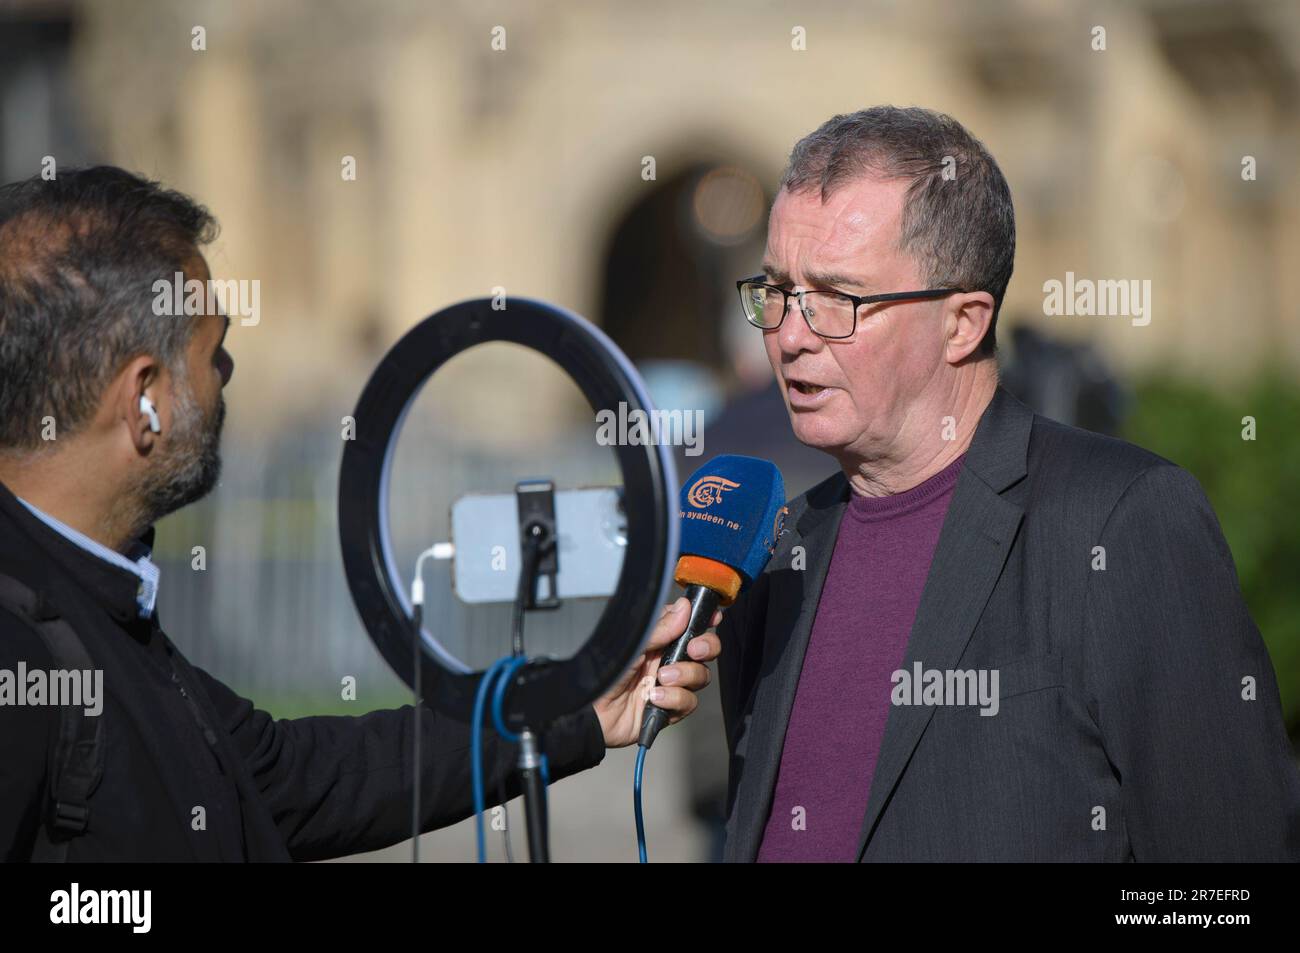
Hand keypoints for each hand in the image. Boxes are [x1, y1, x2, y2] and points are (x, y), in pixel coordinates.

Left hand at [593, 596, 721, 747]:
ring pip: (700, 675)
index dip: (703, 620)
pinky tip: (655, 697)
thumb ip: (660, 628)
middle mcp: (667, 660)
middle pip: (704, 650)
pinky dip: (674, 698)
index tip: (713, 618)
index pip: (688, 625)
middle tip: (694, 649)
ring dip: (685, 675)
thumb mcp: (633, 645)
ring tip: (661, 677)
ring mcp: (670, 684)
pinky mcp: (670, 708)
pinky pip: (688, 701)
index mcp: (659, 640)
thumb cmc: (604, 674)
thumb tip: (684, 608)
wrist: (593, 713)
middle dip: (706, 647)